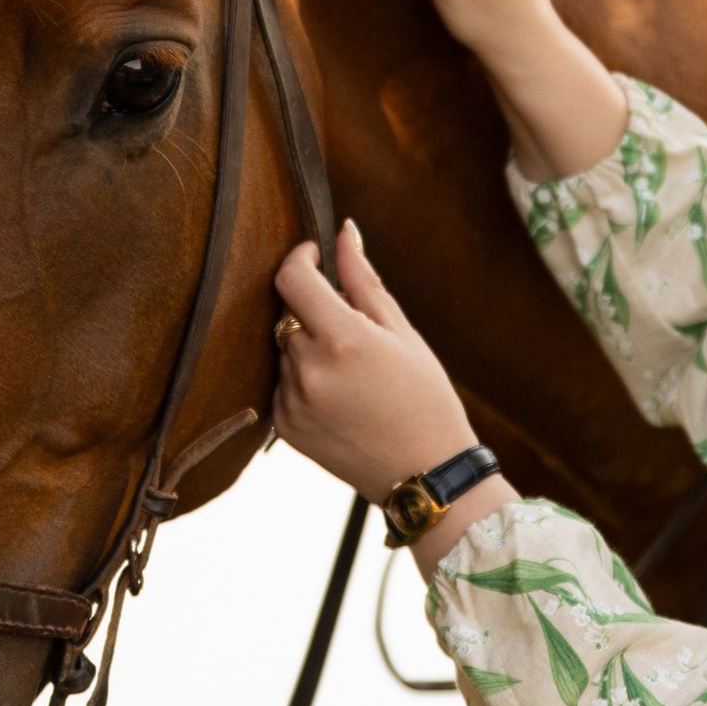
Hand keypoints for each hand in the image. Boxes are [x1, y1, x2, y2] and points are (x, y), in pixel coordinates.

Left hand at [273, 224, 514, 570]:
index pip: (291, 277)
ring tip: (353, 371)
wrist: (425, 474)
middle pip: (288, 312)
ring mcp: (292, 401)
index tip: (315, 254)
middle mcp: (309, 371)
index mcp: (342, 341)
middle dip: (313, 307)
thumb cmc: (425, 398)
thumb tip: (342, 231)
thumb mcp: (402, 332)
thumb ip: (363, 280)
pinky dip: (303, 376)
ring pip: (284, 347)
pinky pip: (281, 381)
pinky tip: (341, 396)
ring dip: (307, 343)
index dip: (300, 257)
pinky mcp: (284, 426)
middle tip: (354, 328)